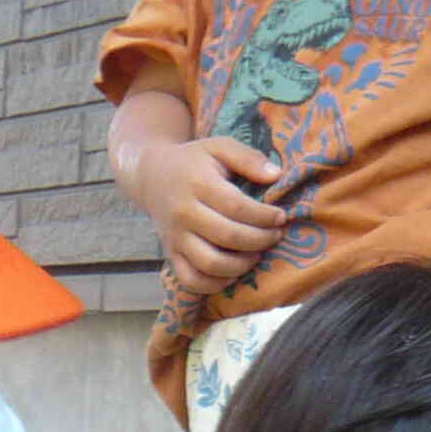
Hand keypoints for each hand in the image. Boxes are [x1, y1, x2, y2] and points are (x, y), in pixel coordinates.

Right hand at [137, 136, 286, 295]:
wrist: (150, 176)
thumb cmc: (193, 161)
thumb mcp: (218, 147)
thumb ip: (248, 158)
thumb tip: (277, 175)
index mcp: (198, 184)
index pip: (237, 207)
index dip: (264, 217)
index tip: (280, 217)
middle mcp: (184, 213)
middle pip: (228, 237)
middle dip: (260, 240)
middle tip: (275, 236)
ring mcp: (175, 237)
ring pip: (210, 264)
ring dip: (241, 266)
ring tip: (256, 255)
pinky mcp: (170, 254)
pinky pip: (191, 280)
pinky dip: (215, 284)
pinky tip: (233, 273)